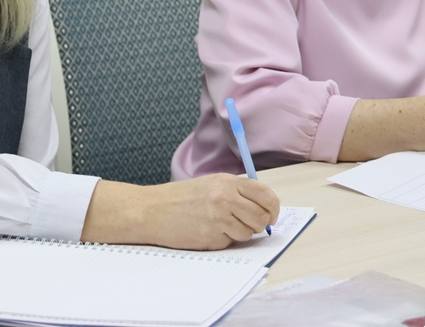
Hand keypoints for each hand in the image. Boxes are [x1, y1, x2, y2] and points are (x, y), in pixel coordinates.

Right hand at [81, 174, 278, 250]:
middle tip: (245, 224)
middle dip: (258, 224)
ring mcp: (219, 217)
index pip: (265, 194)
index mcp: (228, 181)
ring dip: (239, 233)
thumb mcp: (210, 184)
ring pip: (248, 232)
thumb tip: (263, 207)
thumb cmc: (180, 198)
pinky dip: (223, 241)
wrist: (151, 210)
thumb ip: (235, 192)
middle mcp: (226, 197)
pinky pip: (230, 242)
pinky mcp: (211, 235)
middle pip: (261, 216)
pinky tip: (207, 232)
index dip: (273, 208)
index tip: (270, 216)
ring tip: (219, 226)